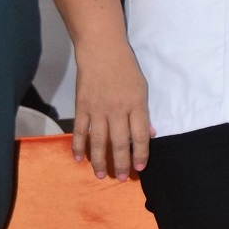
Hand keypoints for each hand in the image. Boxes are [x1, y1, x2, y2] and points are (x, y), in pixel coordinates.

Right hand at [72, 44, 153, 180]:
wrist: (102, 50)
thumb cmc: (125, 67)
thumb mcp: (141, 87)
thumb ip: (143, 112)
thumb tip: (150, 134)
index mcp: (136, 104)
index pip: (141, 135)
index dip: (141, 153)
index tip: (139, 168)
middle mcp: (117, 109)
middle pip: (120, 142)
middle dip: (121, 163)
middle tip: (120, 178)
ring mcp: (98, 109)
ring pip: (99, 142)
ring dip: (100, 161)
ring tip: (101, 175)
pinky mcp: (82, 107)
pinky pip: (80, 132)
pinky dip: (78, 147)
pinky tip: (79, 159)